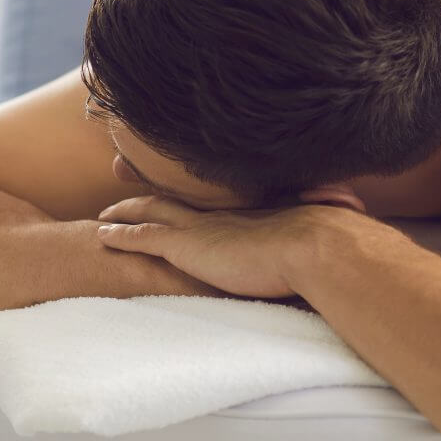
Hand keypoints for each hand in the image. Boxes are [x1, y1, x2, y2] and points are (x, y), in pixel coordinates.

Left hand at [97, 196, 320, 297]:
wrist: (316, 248)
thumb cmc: (326, 246)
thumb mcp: (319, 235)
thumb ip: (314, 235)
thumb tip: (339, 218)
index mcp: (250, 214)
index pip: (212, 203)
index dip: (192, 197)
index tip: (179, 192)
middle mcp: (223, 214)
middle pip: (177, 198)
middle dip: (151, 194)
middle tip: (127, 192)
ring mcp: (204, 227)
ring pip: (152, 212)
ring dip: (126, 212)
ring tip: (105, 215)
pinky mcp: (188, 246)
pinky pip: (143, 237)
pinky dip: (121, 235)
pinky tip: (101, 236)